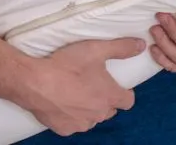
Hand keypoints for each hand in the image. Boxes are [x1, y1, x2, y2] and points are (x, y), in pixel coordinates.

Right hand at [18, 37, 145, 136]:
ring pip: (91, 118)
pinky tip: (61, 102)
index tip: (112, 83)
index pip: (128, 101)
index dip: (123, 92)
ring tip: (73, 92)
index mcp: (109, 96)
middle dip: (103, 100)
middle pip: (109, 110)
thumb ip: (121, 48)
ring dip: (87, 109)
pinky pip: (73, 124)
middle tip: (89, 84)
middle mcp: (99, 114)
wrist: (34, 82)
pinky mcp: (64, 129)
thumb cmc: (66, 65)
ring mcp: (81, 124)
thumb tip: (141, 45)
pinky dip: (70, 116)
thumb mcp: (95, 49)